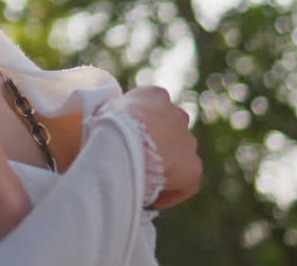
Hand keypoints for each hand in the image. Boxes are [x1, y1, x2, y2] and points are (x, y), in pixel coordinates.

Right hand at [111, 86, 201, 208]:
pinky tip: (154, 200)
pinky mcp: (193, 167)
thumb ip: (113, 115)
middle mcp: (176, 114)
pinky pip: (186, 183)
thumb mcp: (103, 111)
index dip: (141, 128)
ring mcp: (187, 140)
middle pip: (169, 132)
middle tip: (137, 163)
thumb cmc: (103, 127)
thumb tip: (106, 129)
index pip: (153, 111)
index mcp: (154, 96)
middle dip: (157, 146)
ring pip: (179, 155)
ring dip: (165, 167)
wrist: (119, 142)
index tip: (128, 143)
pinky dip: (172, 192)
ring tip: (142, 182)